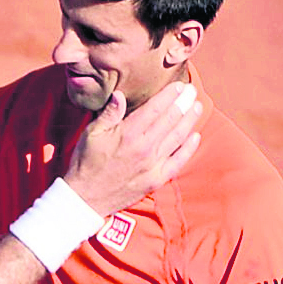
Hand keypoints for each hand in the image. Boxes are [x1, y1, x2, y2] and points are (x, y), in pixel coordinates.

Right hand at [63, 82, 201, 215]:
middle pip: (170, 120)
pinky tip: (195, 136)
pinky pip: (178, 161)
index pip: (155, 108)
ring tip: (197, 107)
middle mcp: (144, 148)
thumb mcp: (91, 134)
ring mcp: (153, 165)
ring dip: (190, 120)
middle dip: (184, 103)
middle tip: (193, 90)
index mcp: (128, 134)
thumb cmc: (85, 162)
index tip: (179, 86)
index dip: (169, 95)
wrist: (85, 197)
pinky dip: (189, 148)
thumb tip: (120, 95)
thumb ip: (109, 114)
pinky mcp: (156, 179)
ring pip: (178, 137)